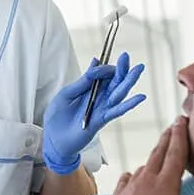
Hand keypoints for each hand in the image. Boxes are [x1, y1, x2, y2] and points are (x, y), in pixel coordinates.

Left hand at [42, 52, 145, 173]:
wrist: (53, 139)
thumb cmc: (57, 117)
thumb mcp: (67, 94)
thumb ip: (82, 81)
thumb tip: (95, 61)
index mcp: (89, 89)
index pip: (103, 74)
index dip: (103, 67)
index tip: (100, 64)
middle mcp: (98, 97)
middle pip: (114, 81)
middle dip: (121, 68)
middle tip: (126, 55)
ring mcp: (101, 108)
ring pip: (119, 93)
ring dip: (128, 81)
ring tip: (138, 69)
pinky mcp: (101, 120)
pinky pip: (117, 111)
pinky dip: (129, 104)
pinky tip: (140, 97)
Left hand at [99, 117, 193, 194]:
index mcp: (165, 183)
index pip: (175, 153)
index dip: (180, 136)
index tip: (182, 120)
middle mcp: (147, 178)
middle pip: (159, 152)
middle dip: (167, 138)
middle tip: (173, 126)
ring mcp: (130, 184)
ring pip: (145, 164)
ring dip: (154, 155)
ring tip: (160, 151)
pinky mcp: (118, 193)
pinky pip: (129, 177)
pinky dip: (136, 173)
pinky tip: (136, 175)